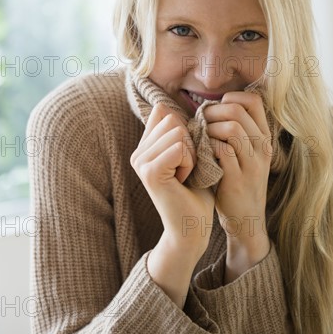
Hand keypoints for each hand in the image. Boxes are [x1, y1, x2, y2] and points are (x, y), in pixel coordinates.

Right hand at [130, 102, 214, 261]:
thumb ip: (177, 131)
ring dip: (191, 154)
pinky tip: (184, 180)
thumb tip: (165, 105)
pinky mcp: (150, 171)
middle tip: (186, 169)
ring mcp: (140, 162)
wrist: (192, 228)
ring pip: (177, 132)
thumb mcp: (188, 154)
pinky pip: (180, 147)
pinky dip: (190, 163)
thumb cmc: (195, 192)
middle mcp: (137, 153)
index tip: (186, 157)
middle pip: (172, 120)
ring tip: (185, 175)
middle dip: (189, 142)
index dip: (185, 130)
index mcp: (144, 147)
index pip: (164, 113)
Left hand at [203, 92, 271, 278]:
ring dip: (208, 128)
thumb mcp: (245, 154)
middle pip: (238, 110)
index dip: (230, 98)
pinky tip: (200, 152)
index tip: (214, 110)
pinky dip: (207, 146)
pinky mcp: (238, 179)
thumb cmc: (237, 180)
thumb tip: (209, 106)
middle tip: (199, 122)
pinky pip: (222, 150)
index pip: (253, 100)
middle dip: (212, 112)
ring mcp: (252, 163)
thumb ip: (235, 131)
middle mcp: (262, 147)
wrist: (246, 220)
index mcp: (264, 137)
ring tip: (199, 136)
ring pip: (232, 128)